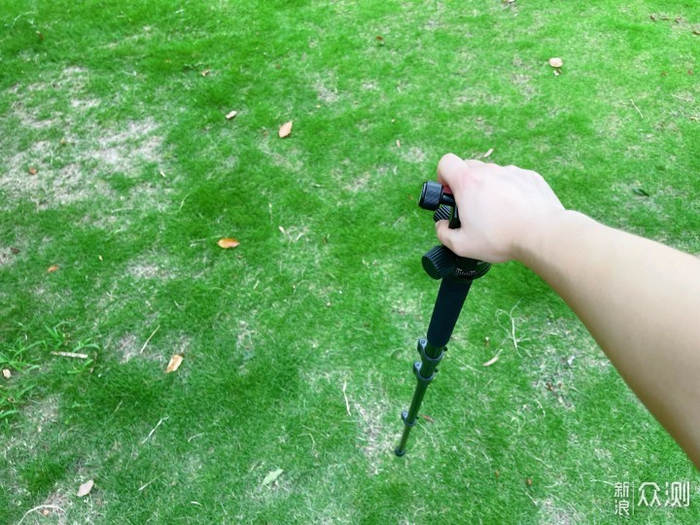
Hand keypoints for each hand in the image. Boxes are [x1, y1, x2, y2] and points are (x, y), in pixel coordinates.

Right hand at [435, 153, 564, 262]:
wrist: (542, 234)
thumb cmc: (501, 238)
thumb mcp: (462, 246)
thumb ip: (444, 235)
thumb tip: (442, 226)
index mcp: (468, 182)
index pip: (446, 162)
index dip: (443, 175)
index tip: (449, 191)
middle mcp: (489, 171)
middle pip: (469, 167)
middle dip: (466, 184)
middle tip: (472, 207)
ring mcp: (511, 171)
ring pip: (493, 174)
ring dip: (490, 188)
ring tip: (499, 213)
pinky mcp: (530, 176)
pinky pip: (514, 179)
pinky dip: (511, 191)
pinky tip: (518, 211)